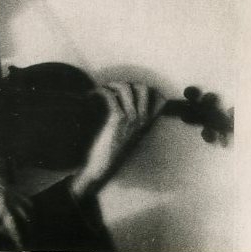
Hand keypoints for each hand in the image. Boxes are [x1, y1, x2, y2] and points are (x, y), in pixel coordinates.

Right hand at [0, 172, 31, 249]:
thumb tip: (0, 232)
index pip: (20, 199)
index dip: (24, 215)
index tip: (27, 230)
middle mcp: (4, 186)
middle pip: (27, 206)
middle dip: (30, 224)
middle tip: (30, 241)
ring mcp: (3, 193)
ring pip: (24, 215)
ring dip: (26, 232)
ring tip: (27, 248)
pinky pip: (13, 224)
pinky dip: (16, 237)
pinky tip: (18, 249)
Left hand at [70, 82, 165, 198]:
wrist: (100, 167)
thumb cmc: (109, 151)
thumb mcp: (126, 135)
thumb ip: (129, 121)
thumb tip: (120, 102)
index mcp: (146, 123)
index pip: (160, 99)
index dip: (145, 90)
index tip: (126, 92)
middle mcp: (142, 119)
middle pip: (143, 88)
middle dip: (126, 84)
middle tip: (111, 90)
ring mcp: (131, 118)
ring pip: (125, 88)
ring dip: (110, 86)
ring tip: (100, 91)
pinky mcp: (117, 119)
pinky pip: (110, 96)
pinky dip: (98, 92)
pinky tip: (90, 96)